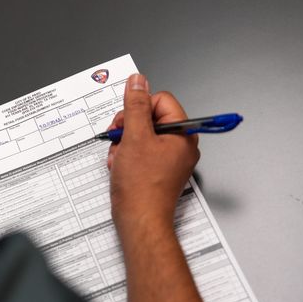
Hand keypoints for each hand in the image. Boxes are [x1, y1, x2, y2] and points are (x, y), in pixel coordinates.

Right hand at [107, 74, 199, 232]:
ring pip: (141, 133)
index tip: (126, 121)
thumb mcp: (134, 136)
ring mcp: (169, 158)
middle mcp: (180, 144)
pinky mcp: (158, 169)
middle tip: (119, 139)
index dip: (139, 108)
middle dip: (128, 127)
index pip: (160, 100)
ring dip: (124, 142)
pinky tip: (120, 165)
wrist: (139, 220)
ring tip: (120, 158)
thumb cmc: (141, 185)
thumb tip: (138, 81)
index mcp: (182, 133)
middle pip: (149, 116)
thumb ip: (135, 105)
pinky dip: (126, 155)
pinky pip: (140, 150)